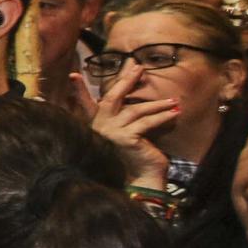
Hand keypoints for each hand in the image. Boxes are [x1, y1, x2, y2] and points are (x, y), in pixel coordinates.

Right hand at [71, 67, 176, 189]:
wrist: (140, 181)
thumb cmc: (135, 158)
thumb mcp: (127, 136)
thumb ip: (125, 120)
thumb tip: (135, 102)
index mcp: (97, 126)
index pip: (85, 105)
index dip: (79, 90)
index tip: (73, 75)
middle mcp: (100, 127)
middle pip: (111, 98)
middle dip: (125, 80)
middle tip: (138, 67)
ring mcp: (111, 132)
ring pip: (135, 110)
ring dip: (156, 104)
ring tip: (173, 101)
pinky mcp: (126, 138)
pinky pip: (147, 122)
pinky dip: (162, 116)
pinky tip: (175, 113)